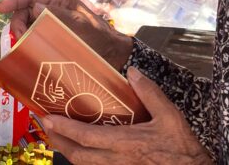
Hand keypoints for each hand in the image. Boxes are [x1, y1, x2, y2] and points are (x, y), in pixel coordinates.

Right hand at [0, 0, 132, 70]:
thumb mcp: (78, 23)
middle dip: (18, 22)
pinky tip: (28, 48)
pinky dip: (28, 38)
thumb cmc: (97, 36)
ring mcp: (52, 20)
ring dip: (22, 32)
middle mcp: (53, 7)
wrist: (110, 53)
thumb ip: (56, 14)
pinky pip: (35, 32)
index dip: (13, 0)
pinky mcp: (53, 32)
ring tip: (24, 45)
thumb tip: (34, 7)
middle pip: (25, 10)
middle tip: (19, 39)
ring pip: (28, 22)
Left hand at [41, 68, 211, 164]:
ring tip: (57, 135)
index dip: (65, 128)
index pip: (86, 137)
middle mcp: (117, 159)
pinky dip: (83, 158)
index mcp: (125, 143)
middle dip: (58, 140)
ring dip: (67, 150)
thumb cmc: (182, 146)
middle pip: (77, 155)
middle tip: (46, 125)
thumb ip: (150, 92)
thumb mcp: (170, 115)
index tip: (48, 118)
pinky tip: (81, 147)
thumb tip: (132, 72)